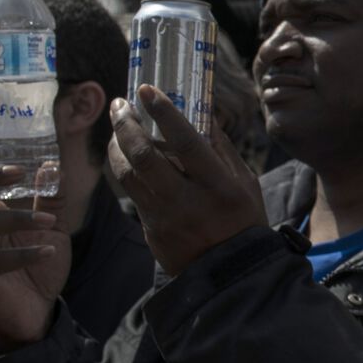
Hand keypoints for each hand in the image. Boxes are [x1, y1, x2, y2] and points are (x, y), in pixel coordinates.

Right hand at [0, 166, 69, 350]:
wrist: (39, 307)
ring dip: (13, 218)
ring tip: (48, 220)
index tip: (19, 170)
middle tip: (18, 174)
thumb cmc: (38, 265)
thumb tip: (53, 167)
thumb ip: (50, 200)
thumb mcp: (50, 229)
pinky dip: (21, 255)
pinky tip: (48, 251)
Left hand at [108, 85, 265, 276]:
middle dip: (126, 125)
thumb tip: (204, 114)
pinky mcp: (150, 228)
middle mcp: (189, 201)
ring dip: (116, 145)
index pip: (187, 143)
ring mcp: (165, 217)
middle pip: (145, 156)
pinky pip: (130, 192)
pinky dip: (123, 168)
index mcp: (220, 186)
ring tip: (117, 126)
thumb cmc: (243, 220)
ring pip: (128, 174)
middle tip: (120, 105)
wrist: (229, 272)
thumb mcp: (246, 184)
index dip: (165, 114)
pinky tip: (123, 154)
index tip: (147, 90)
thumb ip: (223, 151)